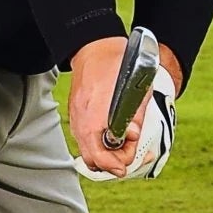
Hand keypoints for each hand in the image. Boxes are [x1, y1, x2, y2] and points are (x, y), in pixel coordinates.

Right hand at [75, 64, 176, 181]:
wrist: (96, 48)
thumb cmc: (117, 65)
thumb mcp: (136, 91)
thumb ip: (135, 118)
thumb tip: (132, 137)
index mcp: (94, 118)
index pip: (100, 156)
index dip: (115, 165)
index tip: (126, 164)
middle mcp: (81, 122)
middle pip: (92, 159)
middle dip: (111, 163)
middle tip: (126, 156)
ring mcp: (76, 118)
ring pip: (86, 151)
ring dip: (104, 155)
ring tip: (120, 148)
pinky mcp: (76, 115)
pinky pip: (84, 138)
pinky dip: (97, 144)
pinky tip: (110, 137)